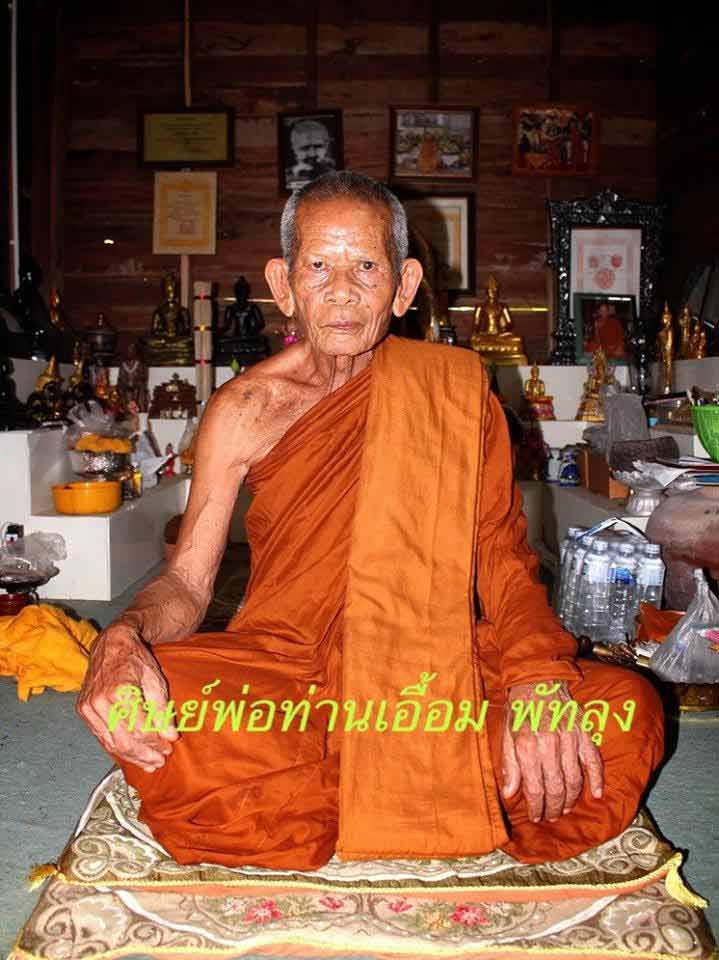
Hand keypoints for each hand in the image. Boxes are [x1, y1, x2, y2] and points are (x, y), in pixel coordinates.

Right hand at [76, 623, 177, 773]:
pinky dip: (117, 747)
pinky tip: (131, 753)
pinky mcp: (84, 711)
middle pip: (124, 741)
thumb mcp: (155, 680)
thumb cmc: (135, 659)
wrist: (112, 644)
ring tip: (148, 763)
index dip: (155, 743)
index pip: (140, 730)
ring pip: (111, 743)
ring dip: (131, 756)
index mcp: (120, 692)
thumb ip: (162, 710)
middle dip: (144, 755)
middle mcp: (100, 702)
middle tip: (159, 760)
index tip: (168, 747)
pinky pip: (102, 736)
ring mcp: (89, 708)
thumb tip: (170, 736)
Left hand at [501, 680, 603, 822]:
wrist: (538, 680)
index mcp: (527, 745)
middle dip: (554, 807)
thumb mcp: (507, 734)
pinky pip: (593, 761)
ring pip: (574, 779)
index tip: (537, 815)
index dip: (536, 806)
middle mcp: (549, 744)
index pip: (534, 788)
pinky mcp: (583, 732)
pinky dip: (596, 779)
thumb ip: (509, 765)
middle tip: (551, 816)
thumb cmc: (519, 708)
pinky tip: (596, 794)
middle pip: (556, 788)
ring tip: (566, 808)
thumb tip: (510, 793)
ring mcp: (569, 739)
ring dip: (571, 799)